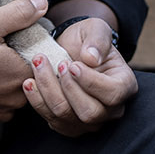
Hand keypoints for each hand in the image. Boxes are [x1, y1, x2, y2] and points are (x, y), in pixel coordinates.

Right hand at [0, 0, 44, 128]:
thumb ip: (18, 13)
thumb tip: (41, 3)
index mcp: (22, 75)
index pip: (39, 60)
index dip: (27, 47)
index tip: (11, 42)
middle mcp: (16, 100)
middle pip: (26, 77)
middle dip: (15, 65)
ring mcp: (0, 114)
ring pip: (11, 94)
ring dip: (2, 82)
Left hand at [23, 17, 137, 135]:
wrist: (70, 49)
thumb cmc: (87, 40)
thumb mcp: (96, 28)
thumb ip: (98, 39)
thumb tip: (91, 58)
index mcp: (124, 85)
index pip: (113, 94)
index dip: (90, 82)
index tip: (72, 64)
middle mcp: (110, 110)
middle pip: (89, 112)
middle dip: (67, 87)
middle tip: (56, 63)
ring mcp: (89, 122)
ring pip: (66, 117)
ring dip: (48, 90)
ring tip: (38, 65)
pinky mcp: (68, 125)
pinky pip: (51, 120)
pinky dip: (37, 101)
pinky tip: (29, 82)